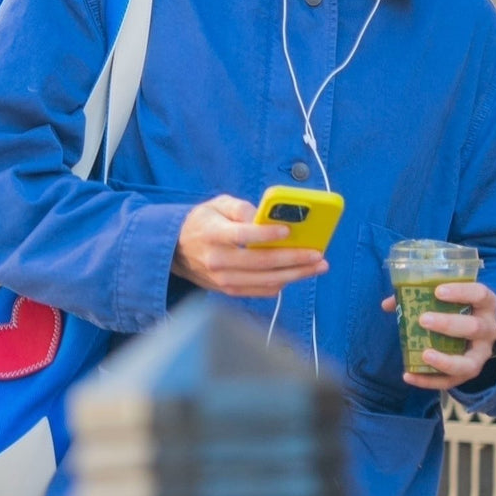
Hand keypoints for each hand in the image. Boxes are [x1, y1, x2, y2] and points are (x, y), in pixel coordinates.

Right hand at [173, 194, 328, 296]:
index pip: (243, 235)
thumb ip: (241, 208)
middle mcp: (218, 260)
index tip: (288, 230)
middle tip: (318, 254)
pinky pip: (262, 291)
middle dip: (294, 259)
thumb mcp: (217, 205)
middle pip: (261, 263)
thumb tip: (265, 217)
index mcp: (213, 234)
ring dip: (295, 274)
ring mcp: (223, 280)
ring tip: (317, 266)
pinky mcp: (229, 291)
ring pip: (266, 281)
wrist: (177, 251)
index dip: (266, 234)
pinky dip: (283, 282)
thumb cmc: (203, 223)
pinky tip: (298, 273)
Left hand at [380, 282, 495, 390]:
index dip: (461, 292)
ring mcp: (481, 354)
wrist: (477, 334)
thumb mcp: (447, 299)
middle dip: (448, 325)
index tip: (438, 291)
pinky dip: (429, 381)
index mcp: (485, 304)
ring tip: (424, 354)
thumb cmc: (458, 309)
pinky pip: (451, 382)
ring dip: (446, 361)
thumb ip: (419, 297)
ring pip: (469, 362)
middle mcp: (489, 329)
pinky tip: (409, 375)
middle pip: (474, 327)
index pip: (479, 294)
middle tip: (424, 320)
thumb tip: (388, 304)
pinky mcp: (469, 373)